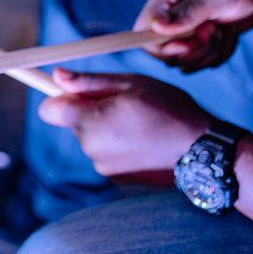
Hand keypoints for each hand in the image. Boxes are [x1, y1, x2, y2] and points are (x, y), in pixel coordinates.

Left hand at [39, 69, 211, 181]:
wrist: (203, 153)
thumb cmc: (168, 110)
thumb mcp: (130, 84)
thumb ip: (88, 82)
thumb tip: (56, 76)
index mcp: (90, 123)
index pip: (49, 109)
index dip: (59, 95)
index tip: (74, 88)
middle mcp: (91, 149)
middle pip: (73, 122)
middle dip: (89, 109)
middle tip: (123, 102)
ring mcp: (104, 167)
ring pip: (91, 136)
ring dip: (106, 126)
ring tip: (139, 121)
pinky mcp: (118, 178)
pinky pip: (106, 152)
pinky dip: (118, 143)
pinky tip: (143, 138)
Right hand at [133, 0, 252, 72]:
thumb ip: (188, 12)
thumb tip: (155, 27)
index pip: (142, 32)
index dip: (161, 46)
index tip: (189, 43)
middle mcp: (171, 15)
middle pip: (164, 52)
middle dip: (194, 50)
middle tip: (215, 30)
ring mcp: (186, 29)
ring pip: (185, 61)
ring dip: (210, 52)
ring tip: (224, 28)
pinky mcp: (202, 41)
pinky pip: (203, 62)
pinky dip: (221, 53)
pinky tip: (230, 33)